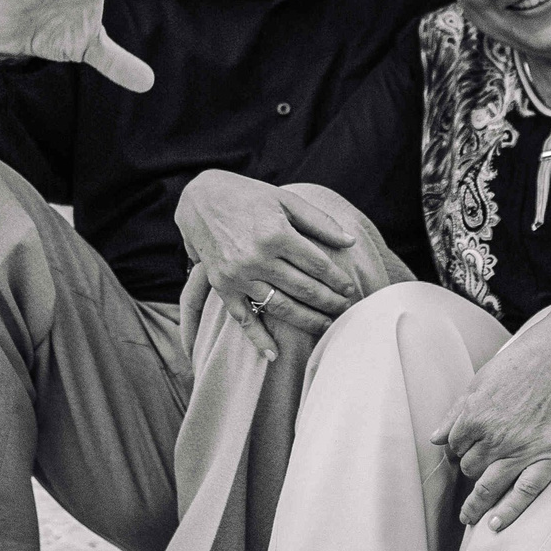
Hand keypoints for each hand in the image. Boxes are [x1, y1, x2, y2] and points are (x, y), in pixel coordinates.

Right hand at [174, 171, 362, 357]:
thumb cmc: (248, 196)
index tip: (349, 288)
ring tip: (326, 325)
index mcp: (276, 234)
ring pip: (281, 306)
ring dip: (306, 320)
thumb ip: (318, 221)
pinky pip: (242, 318)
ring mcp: (238, 275)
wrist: (200, 199)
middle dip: (328, 302)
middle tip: (345, 309)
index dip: (337, 279)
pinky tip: (274, 354)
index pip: (317, 265)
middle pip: (303, 288)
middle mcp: (257, 257)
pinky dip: (258, 339)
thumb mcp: (285, 200)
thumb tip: (349, 241)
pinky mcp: (222, 286)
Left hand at [434, 331, 550, 531]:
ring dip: (474, 505)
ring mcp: (521, 451)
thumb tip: (434, 438)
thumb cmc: (526, 360)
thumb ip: (457, 411)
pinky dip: (507, 512)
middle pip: (469, 468)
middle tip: (472, 477)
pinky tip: (495, 524)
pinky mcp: (548, 459)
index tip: (461, 455)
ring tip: (470, 517)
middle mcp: (494, 438)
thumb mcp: (482, 379)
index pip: (454, 447)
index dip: (456, 451)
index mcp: (474, 416)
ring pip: (487, 486)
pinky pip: (523, 494)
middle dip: (468, 472)